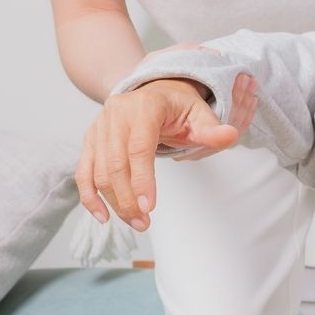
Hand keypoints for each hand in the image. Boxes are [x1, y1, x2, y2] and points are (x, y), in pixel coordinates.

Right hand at [76, 70, 257, 229]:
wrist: (153, 91)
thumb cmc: (178, 107)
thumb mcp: (199, 114)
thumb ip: (211, 130)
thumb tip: (230, 136)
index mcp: (144, 106)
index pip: (139, 147)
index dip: (142, 179)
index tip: (148, 207)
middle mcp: (116, 113)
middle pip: (115, 163)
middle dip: (127, 198)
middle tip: (144, 223)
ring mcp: (100, 126)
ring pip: (98, 171)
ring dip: (114, 202)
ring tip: (136, 223)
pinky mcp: (91, 140)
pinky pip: (84, 171)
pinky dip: (90, 196)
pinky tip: (103, 217)